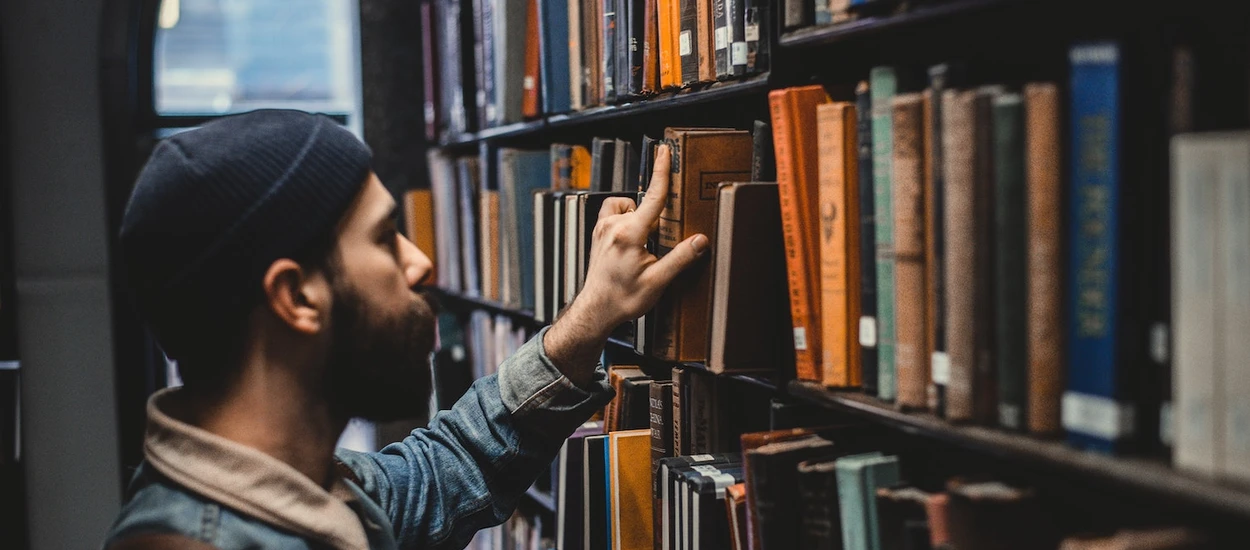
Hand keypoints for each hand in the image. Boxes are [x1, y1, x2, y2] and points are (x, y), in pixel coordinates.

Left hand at [543, 144, 708, 384]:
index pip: (652, 197)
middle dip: (657, 220)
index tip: (665, 151)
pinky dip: (627, 219)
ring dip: (641, 219)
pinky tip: (632, 239)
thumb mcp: (658, 281)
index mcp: (629, 235)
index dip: (662, 172)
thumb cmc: (623, 298)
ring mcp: (602, 228)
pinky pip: (616, 213)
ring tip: (644, 245)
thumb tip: (700, 240)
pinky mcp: (598, 232)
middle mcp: (613, 226)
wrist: (597, 309)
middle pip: (645, 206)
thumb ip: (680, 258)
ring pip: (630, 208)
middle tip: (657, 247)